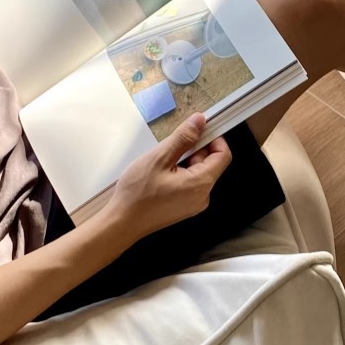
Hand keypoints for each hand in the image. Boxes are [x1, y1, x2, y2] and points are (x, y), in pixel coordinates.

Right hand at [108, 114, 231, 238]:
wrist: (121, 223)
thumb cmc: (137, 194)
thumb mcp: (159, 158)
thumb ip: (183, 138)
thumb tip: (199, 121)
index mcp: (201, 184)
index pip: (223, 155)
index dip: (214, 138)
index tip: (199, 129)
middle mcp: (202, 196)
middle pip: (211, 163)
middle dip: (195, 149)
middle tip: (172, 145)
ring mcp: (193, 204)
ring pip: (198, 172)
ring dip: (185, 160)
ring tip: (162, 162)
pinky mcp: (183, 207)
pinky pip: (190, 183)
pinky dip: (180, 173)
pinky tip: (161, 173)